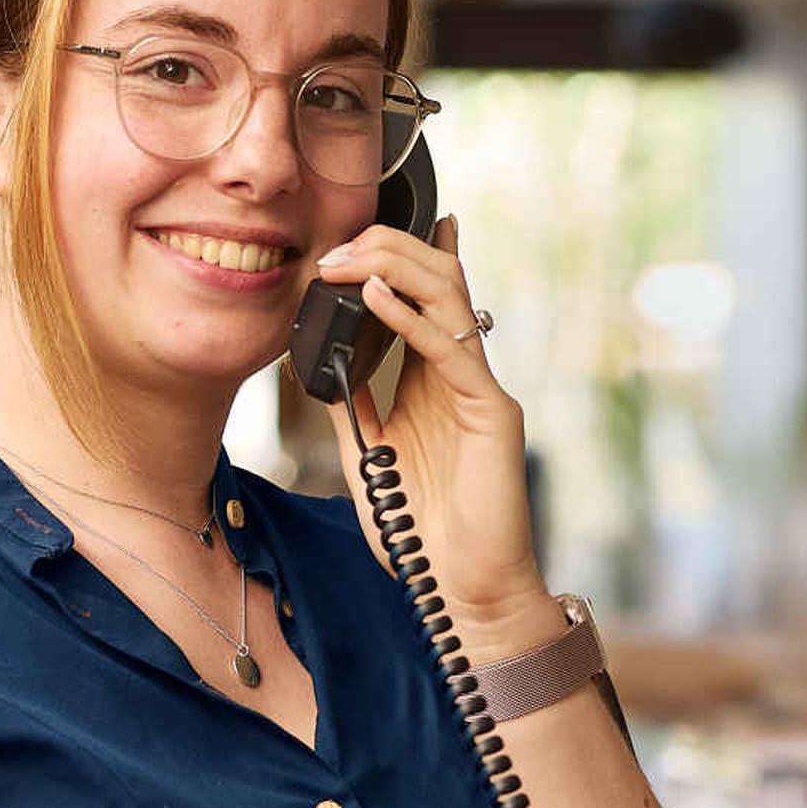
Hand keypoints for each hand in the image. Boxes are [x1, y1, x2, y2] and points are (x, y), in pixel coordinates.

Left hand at [312, 211, 563, 640]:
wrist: (463, 587)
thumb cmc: (423, 530)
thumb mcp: (369, 456)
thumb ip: (351, 407)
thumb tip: (314, 364)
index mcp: (434, 381)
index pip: (422, 299)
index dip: (403, 255)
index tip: (369, 220)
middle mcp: (461, 374)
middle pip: (436, 282)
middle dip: (385, 251)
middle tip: (332, 246)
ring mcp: (480, 388)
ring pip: (449, 298)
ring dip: (395, 269)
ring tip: (347, 259)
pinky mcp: (492, 410)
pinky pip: (448, 350)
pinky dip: (410, 318)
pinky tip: (377, 297)